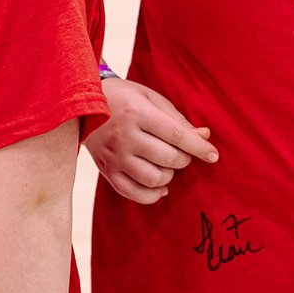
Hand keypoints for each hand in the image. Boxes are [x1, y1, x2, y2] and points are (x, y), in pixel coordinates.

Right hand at [85, 77, 218, 203]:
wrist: (80, 103)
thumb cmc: (123, 98)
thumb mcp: (150, 98)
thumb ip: (177, 119)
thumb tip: (204, 136)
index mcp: (138, 113)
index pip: (177, 135)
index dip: (199, 148)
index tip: (213, 156)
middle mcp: (124, 136)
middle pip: (167, 159)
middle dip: (184, 159)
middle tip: (182, 153)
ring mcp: (114, 156)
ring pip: (153, 178)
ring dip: (169, 176)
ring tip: (167, 166)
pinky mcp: (106, 171)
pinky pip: (133, 193)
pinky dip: (152, 195)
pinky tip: (160, 186)